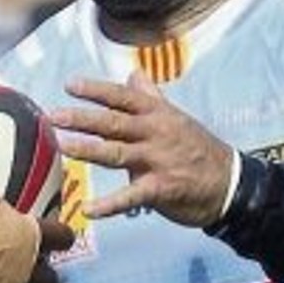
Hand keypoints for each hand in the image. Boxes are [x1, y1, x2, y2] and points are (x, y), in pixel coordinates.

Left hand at [50, 70, 233, 226]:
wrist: (230, 183)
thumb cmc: (196, 147)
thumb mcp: (175, 117)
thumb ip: (149, 97)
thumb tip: (133, 73)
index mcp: (156, 114)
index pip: (122, 97)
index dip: (96, 90)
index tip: (70, 85)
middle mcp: (155, 133)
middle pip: (113, 122)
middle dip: (82, 118)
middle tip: (53, 116)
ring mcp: (157, 161)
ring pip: (116, 153)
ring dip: (88, 149)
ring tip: (61, 146)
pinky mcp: (160, 189)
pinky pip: (130, 197)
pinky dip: (109, 205)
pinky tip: (88, 209)